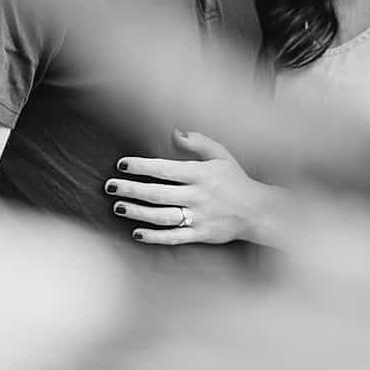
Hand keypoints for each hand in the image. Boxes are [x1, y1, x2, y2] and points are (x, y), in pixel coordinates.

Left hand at [108, 130, 278, 245]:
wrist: (259, 211)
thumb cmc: (236, 180)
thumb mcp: (222, 155)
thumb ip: (198, 142)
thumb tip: (174, 132)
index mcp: (201, 174)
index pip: (165, 169)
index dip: (141, 166)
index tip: (122, 164)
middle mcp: (198, 196)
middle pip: (158, 193)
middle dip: (131, 189)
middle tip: (109, 186)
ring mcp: (199, 217)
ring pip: (162, 216)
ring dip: (137, 212)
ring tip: (118, 207)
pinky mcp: (201, 235)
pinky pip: (173, 237)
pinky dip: (154, 237)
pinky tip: (136, 233)